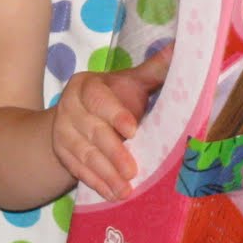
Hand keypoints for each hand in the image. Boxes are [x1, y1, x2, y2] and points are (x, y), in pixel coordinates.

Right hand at [51, 48, 170, 201]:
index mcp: (86, 86)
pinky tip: (111, 194)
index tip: (133, 130)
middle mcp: (69, 107)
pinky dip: (95, 183)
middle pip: (91, 131)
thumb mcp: (131, 82)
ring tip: (125, 191)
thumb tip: (181, 48)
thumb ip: (154, 69)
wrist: (76, 116)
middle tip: (132, 171)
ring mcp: (62, 132)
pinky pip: (77, 170)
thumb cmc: (113, 98)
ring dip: (105, 174)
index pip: (99, 100)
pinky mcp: (61, 153)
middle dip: (112, 152)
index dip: (115, 114)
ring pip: (83, 154)